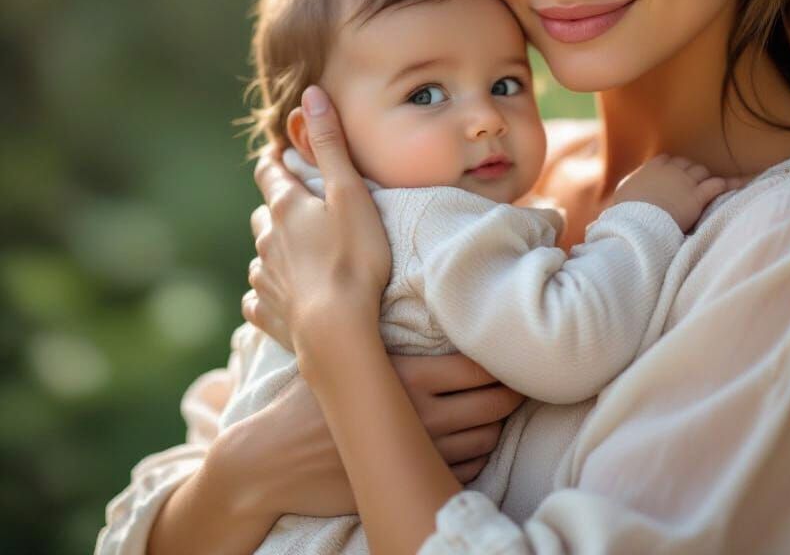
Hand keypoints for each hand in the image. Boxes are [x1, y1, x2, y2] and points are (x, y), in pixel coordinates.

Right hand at [220, 353, 525, 520]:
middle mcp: (420, 414)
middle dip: (512, 393)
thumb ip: (386, 338)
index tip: (509, 352)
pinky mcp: (410, 482)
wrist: (272, 458)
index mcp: (407, 375)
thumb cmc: (307, 397)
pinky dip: (477, 456)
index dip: (504, 362)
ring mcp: (418, 453)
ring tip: (492, 409)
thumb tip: (422, 310)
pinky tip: (468, 440)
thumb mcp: (345, 354)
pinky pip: (467, 471)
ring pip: (486, 439)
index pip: (480, 367)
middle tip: (517, 380)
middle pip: (495, 404)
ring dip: (496, 425)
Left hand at [243, 86, 391, 357]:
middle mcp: (267, 239)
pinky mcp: (266, 313)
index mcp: (286, 207)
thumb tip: (312, 93)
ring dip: (276, 249)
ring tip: (298, 253)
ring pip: (262, 254)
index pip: (270, 173)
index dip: (275, 160)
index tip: (280, 154)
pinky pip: (259, 297)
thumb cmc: (353, 257)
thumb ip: (331, 144)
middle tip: (299, 206)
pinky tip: (283, 294)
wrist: (337, 331)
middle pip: (265, 214)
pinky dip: (269, 290)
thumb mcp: (349, 193)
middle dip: (278, 206)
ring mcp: (264, 278)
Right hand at [610, 154, 747, 232]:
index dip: (673, 168)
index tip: (674, 175)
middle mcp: (670, 171)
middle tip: (693, 185)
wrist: (638, 224)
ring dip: (705, 179)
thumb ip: (626, 191)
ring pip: (701, 173)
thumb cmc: (626, 213)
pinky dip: (729, 184)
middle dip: (691, 173)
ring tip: (712, 185)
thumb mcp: (621, 196)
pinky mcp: (696, 197)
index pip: (667, 160)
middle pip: (687, 165)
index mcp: (651, 168)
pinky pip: (716, 185)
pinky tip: (740, 183)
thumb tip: (617, 197)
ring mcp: (684, 182)